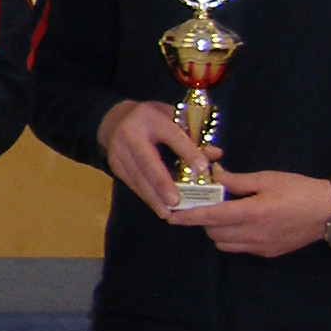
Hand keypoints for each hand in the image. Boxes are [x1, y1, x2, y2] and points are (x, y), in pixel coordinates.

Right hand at [98, 98, 213, 217]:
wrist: (116, 119)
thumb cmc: (153, 120)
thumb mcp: (173, 117)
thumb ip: (193, 135)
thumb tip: (215, 154)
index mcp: (150, 118)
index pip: (172, 135)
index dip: (187, 151)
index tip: (203, 168)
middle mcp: (130, 134)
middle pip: (147, 161)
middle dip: (162, 183)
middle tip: (176, 201)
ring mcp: (118, 150)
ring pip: (137, 177)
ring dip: (152, 197)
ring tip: (167, 213)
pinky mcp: (114, 165)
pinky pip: (131, 183)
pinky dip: (145, 196)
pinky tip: (157, 207)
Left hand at [189, 168, 330, 256]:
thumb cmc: (299, 190)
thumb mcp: (267, 179)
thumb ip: (237, 181)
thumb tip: (214, 176)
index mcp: (252, 213)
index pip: (211, 217)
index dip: (188, 217)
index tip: (170, 216)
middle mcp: (254, 234)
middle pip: (213, 232)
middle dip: (204, 220)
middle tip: (208, 204)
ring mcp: (261, 247)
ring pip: (224, 244)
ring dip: (217, 231)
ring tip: (226, 214)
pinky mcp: (268, 253)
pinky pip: (239, 248)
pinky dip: (232, 238)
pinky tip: (241, 224)